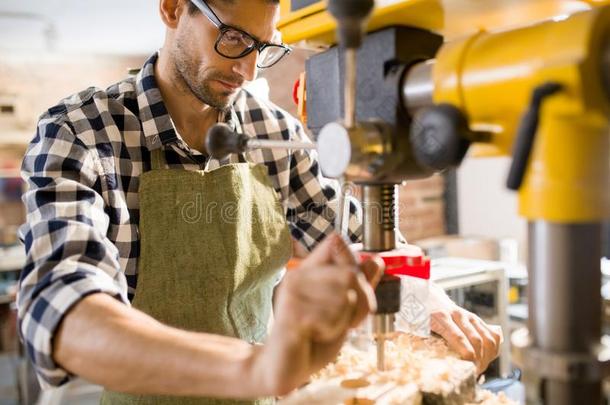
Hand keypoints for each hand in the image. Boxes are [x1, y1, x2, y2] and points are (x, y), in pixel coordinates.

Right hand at [256, 233, 382, 394]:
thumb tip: (376, 260)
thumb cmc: (313, 340)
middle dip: (360, 305)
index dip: (357, 270)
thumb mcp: (343, 312)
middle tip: (345, 322)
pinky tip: (315, 335)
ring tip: (325, 329)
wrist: (282, 369)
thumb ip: (359, 287)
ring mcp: (292, 292)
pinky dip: (331, 331)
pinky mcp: (290, 312)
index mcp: (309, 270)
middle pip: (351, 274)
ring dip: (343, 321)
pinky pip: (329, 316)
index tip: (353, 296)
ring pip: (344, 298)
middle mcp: (298, 274)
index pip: (337, 243)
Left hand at [429, 283, 502, 374]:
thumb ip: (424, 341)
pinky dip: (494, 349)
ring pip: (487, 338)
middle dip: (478, 360)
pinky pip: (493, 335)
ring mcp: (470, 317)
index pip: (457, 337)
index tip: (468, 368)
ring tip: (480, 367)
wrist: (431, 298)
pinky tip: (487, 358)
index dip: (466, 354)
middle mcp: (458, 315)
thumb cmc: (423, 317)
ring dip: (487, 356)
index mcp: (441, 317)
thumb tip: (434, 362)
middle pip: (476, 340)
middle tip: (474, 372)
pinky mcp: (477, 319)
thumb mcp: (418, 327)